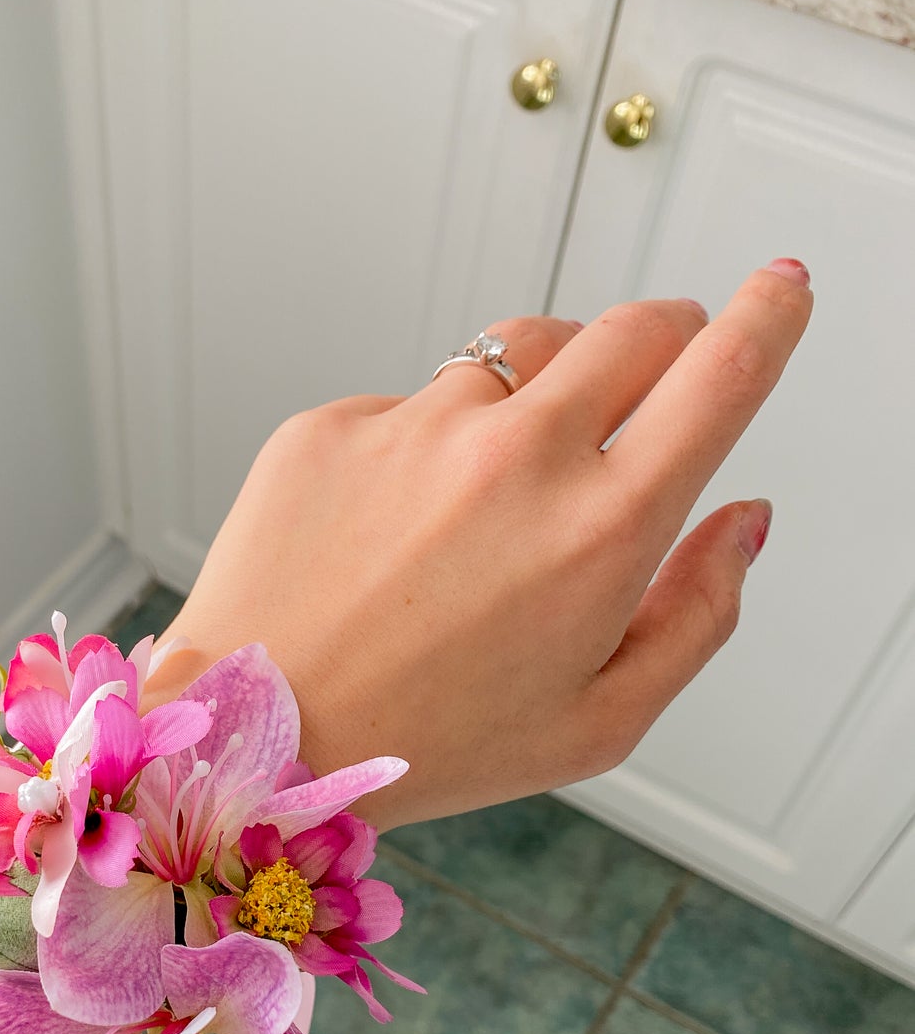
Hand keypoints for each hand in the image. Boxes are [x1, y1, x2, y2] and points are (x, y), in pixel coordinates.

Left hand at [154, 260, 812, 825]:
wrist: (251, 741)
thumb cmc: (426, 745)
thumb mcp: (597, 724)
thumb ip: (698, 617)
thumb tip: (745, 521)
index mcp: (603, 529)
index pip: (721, 373)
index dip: (768, 317)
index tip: (781, 289)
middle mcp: (516, 454)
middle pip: (633, 329)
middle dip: (666, 341)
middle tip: (653, 385)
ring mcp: (416, 426)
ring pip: (518, 357)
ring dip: (538, 396)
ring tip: (494, 501)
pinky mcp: (334, 422)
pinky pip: (412, 404)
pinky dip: (426, 447)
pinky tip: (395, 534)